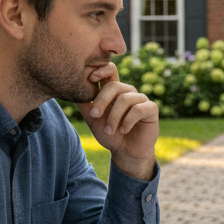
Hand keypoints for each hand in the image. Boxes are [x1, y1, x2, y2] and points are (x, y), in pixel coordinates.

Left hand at [77, 62, 158, 180]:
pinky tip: (123, 130)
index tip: (90, 78)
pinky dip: (128, 121)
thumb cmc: (110, 135)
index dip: (101, 70)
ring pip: (125, 99)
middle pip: (115, 85)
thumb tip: (71, 89)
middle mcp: (128, 92)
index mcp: (114, 91)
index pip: (110, 71)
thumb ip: (84, 105)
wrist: (126, 152)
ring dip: (114, 117)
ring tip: (109, 131)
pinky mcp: (151, 109)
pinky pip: (138, 109)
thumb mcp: (93, 120)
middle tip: (94, 116)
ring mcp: (141, 99)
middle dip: (102, 100)